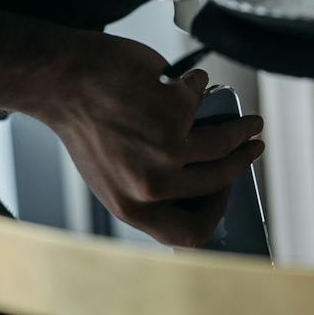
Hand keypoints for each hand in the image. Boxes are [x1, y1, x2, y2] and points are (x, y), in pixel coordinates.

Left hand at [0, 16, 262, 247]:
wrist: (62, 80)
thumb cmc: (83, 121)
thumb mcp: (111, 173)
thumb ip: (148, 186)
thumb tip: (200, 179)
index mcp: (132, 208)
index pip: (191, 234)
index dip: (216, 212)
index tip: (225, 189)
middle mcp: (151, 185)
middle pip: (219, 182)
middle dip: (243, 162)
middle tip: (252, 147)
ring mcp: (165, 148)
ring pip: (223, 144)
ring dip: (244, 129)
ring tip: (248, 120)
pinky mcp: (173, 110)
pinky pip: (202, 98)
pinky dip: (200, 85)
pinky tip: (193, 80)